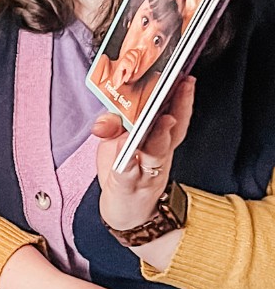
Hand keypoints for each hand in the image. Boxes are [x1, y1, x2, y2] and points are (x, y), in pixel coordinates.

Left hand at [93, 76, 194, 231]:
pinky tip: (126, 154)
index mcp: (157, 138)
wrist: (126, 212)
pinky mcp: (129, 185)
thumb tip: (105, 121)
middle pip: (173, 128)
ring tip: (164, 119)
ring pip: (157, 151)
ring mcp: (147, 170)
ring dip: (161, 134)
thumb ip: (112, 126)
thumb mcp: (115, 142)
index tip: (184, 77)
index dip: (181, 96)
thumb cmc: (124, 170)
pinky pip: (129, 173)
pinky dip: (128, 163)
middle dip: (179, 107)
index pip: (173, 113)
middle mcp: (158, 153)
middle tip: (182, 87)